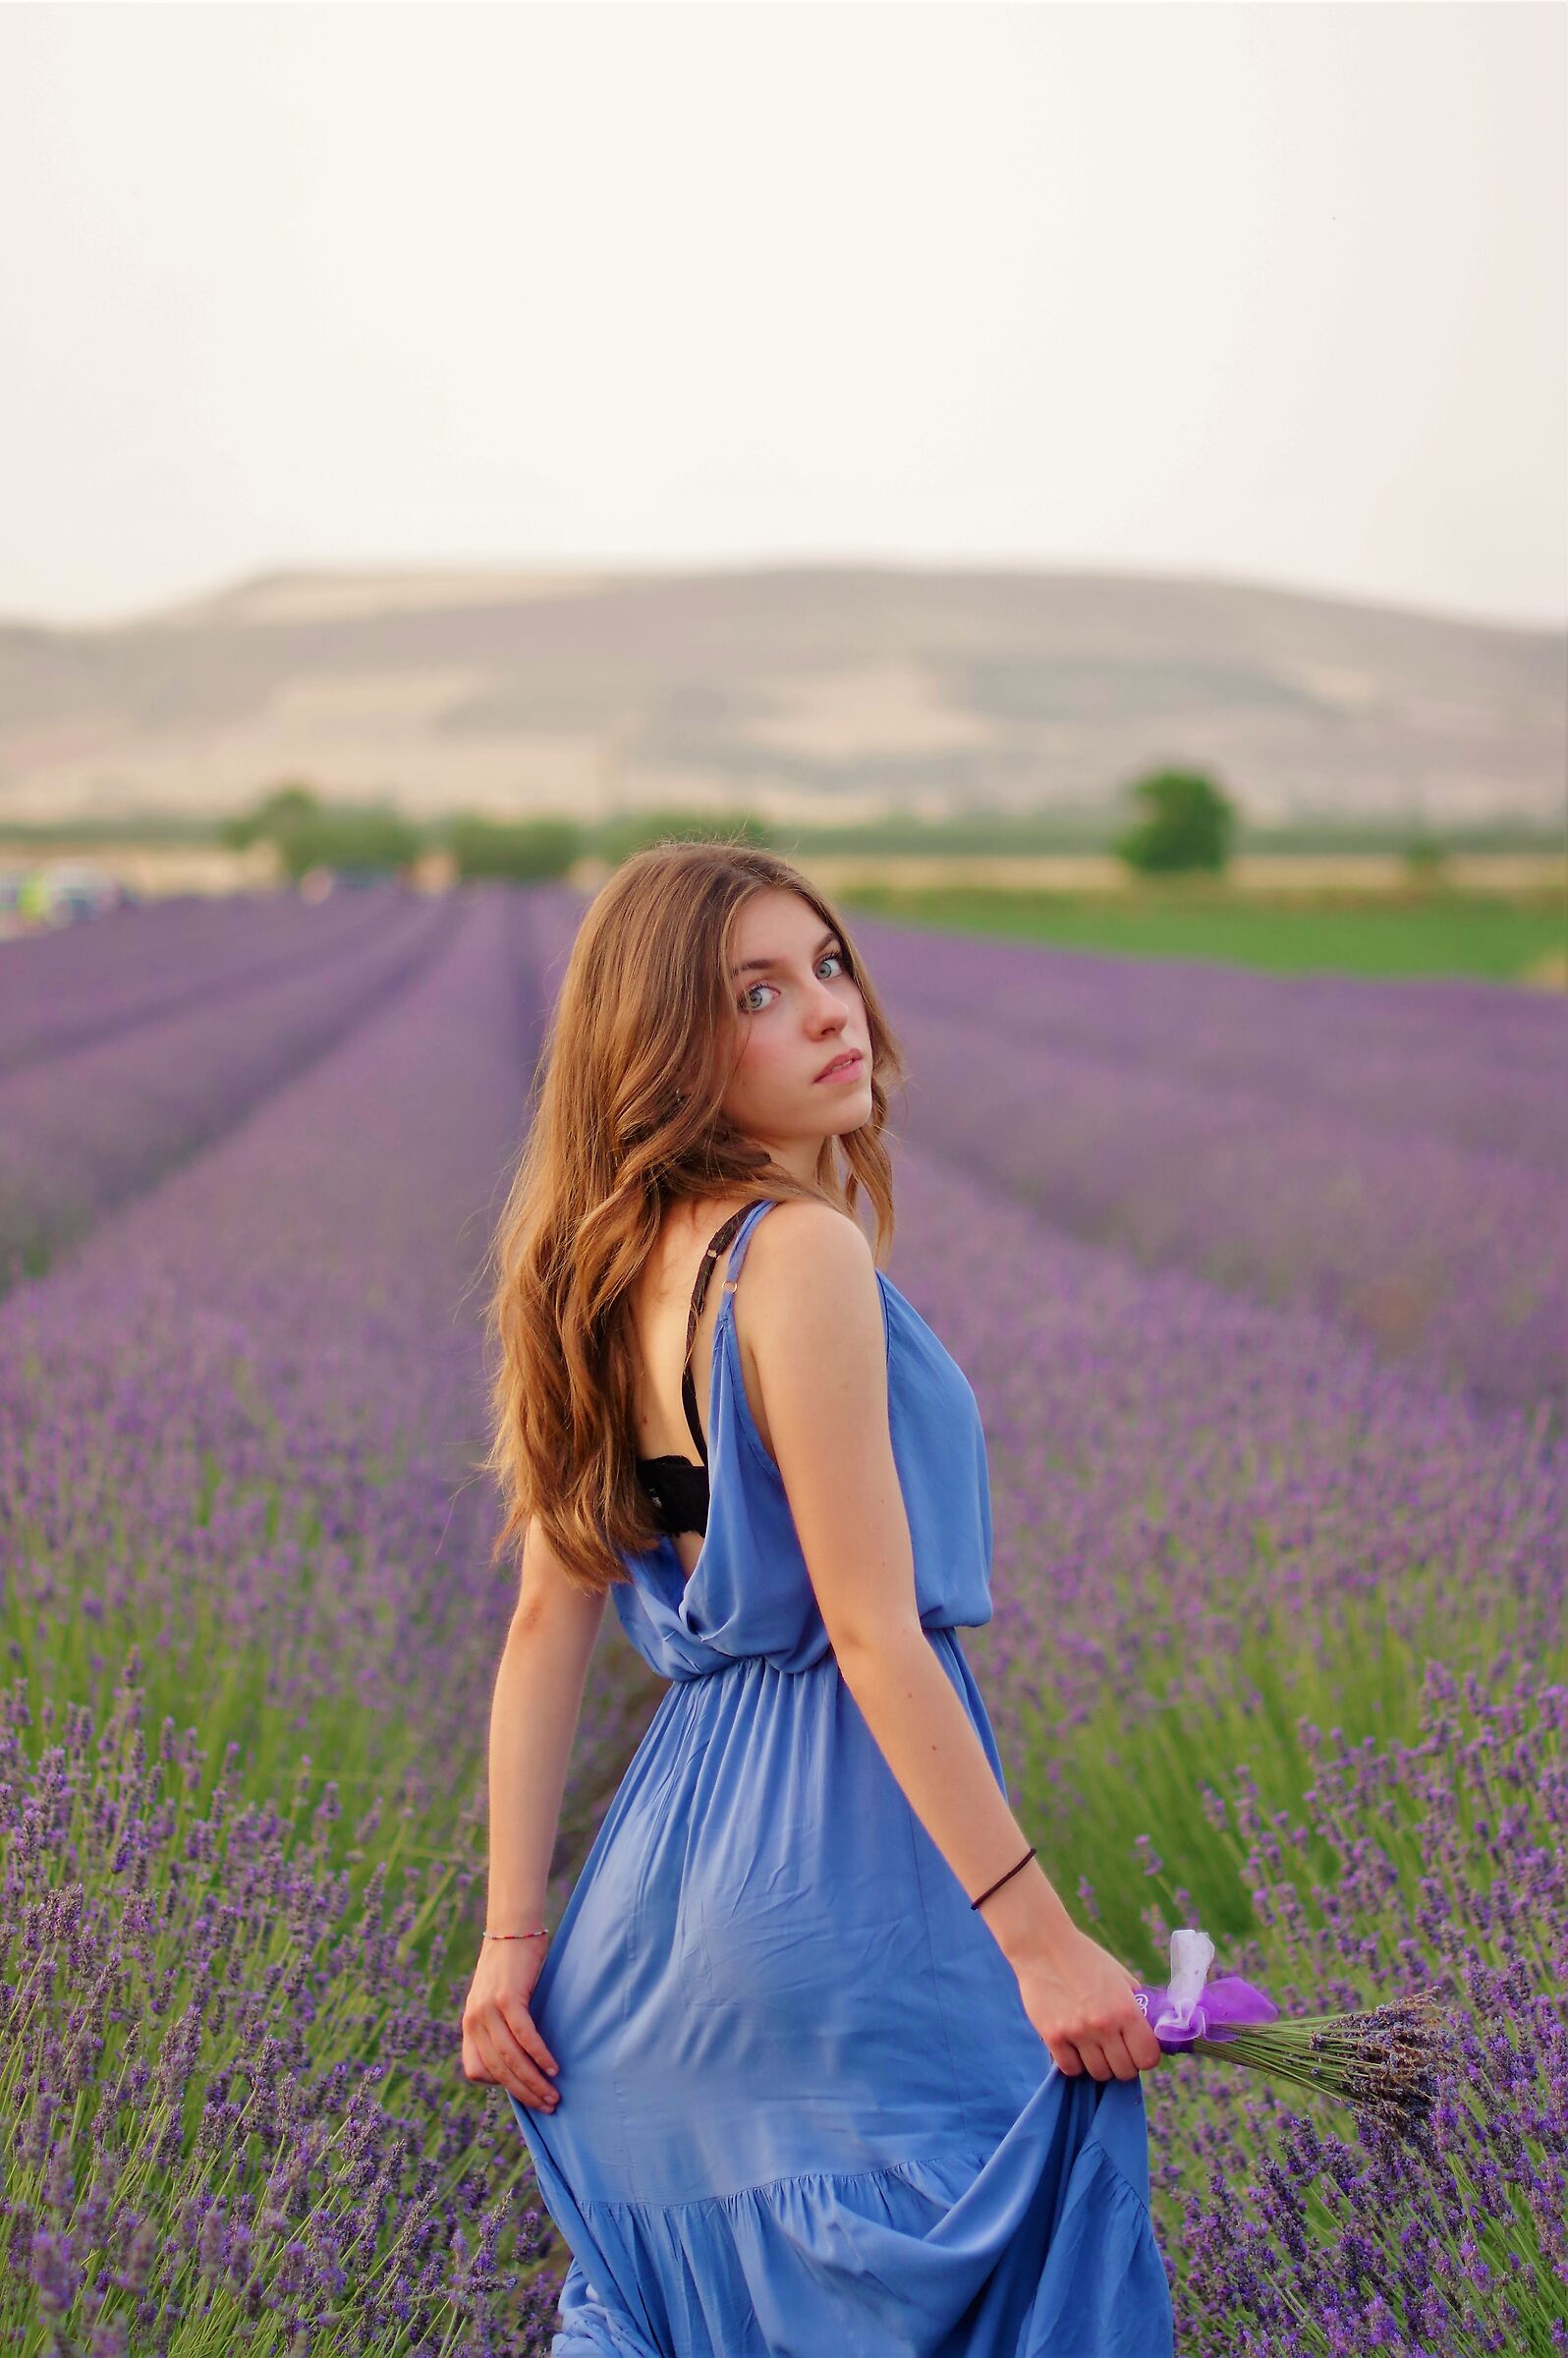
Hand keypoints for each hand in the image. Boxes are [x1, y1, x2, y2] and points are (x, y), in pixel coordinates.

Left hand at [461, 1938, 560, 2112]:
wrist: (513, 1928)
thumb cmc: (511, 1966)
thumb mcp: (495, 2000)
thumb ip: (498, 2027)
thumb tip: (519, 2060)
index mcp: (469, 2023)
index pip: (475, 2070)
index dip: (498, 2085)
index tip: (523, 2090)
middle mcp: (473, 2019)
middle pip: (497, 2069)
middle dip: (524, 2092)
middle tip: (547, 2106)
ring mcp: (488, 2009)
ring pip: (511, 2057)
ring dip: (534, 2081)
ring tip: (553, 2095)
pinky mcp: (507, 1997)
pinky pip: (524, 2035)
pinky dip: (539, 2055)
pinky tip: (553, 2068)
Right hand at [1011, 1921, 1164, 2081]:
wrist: (1043, 1946)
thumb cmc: (1085, 1958)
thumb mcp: (1120, 1976)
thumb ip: (1137, 2004)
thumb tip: (1151, 2031)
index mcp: (1126, 2009)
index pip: (1148, 2058)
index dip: (1145, 2056)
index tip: (1136, 2049)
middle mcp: (1104, 2025)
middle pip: (1124, 2072)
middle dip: (1122, 2063)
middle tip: (1113, 2048)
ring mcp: (1077, 2033)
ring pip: (1098, 2073)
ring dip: (1098, 2064)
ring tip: (1092, 2045)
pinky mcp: (1053, 2037)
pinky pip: (1070, 2068)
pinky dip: (1074, 2062)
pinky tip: (1073, 2045)